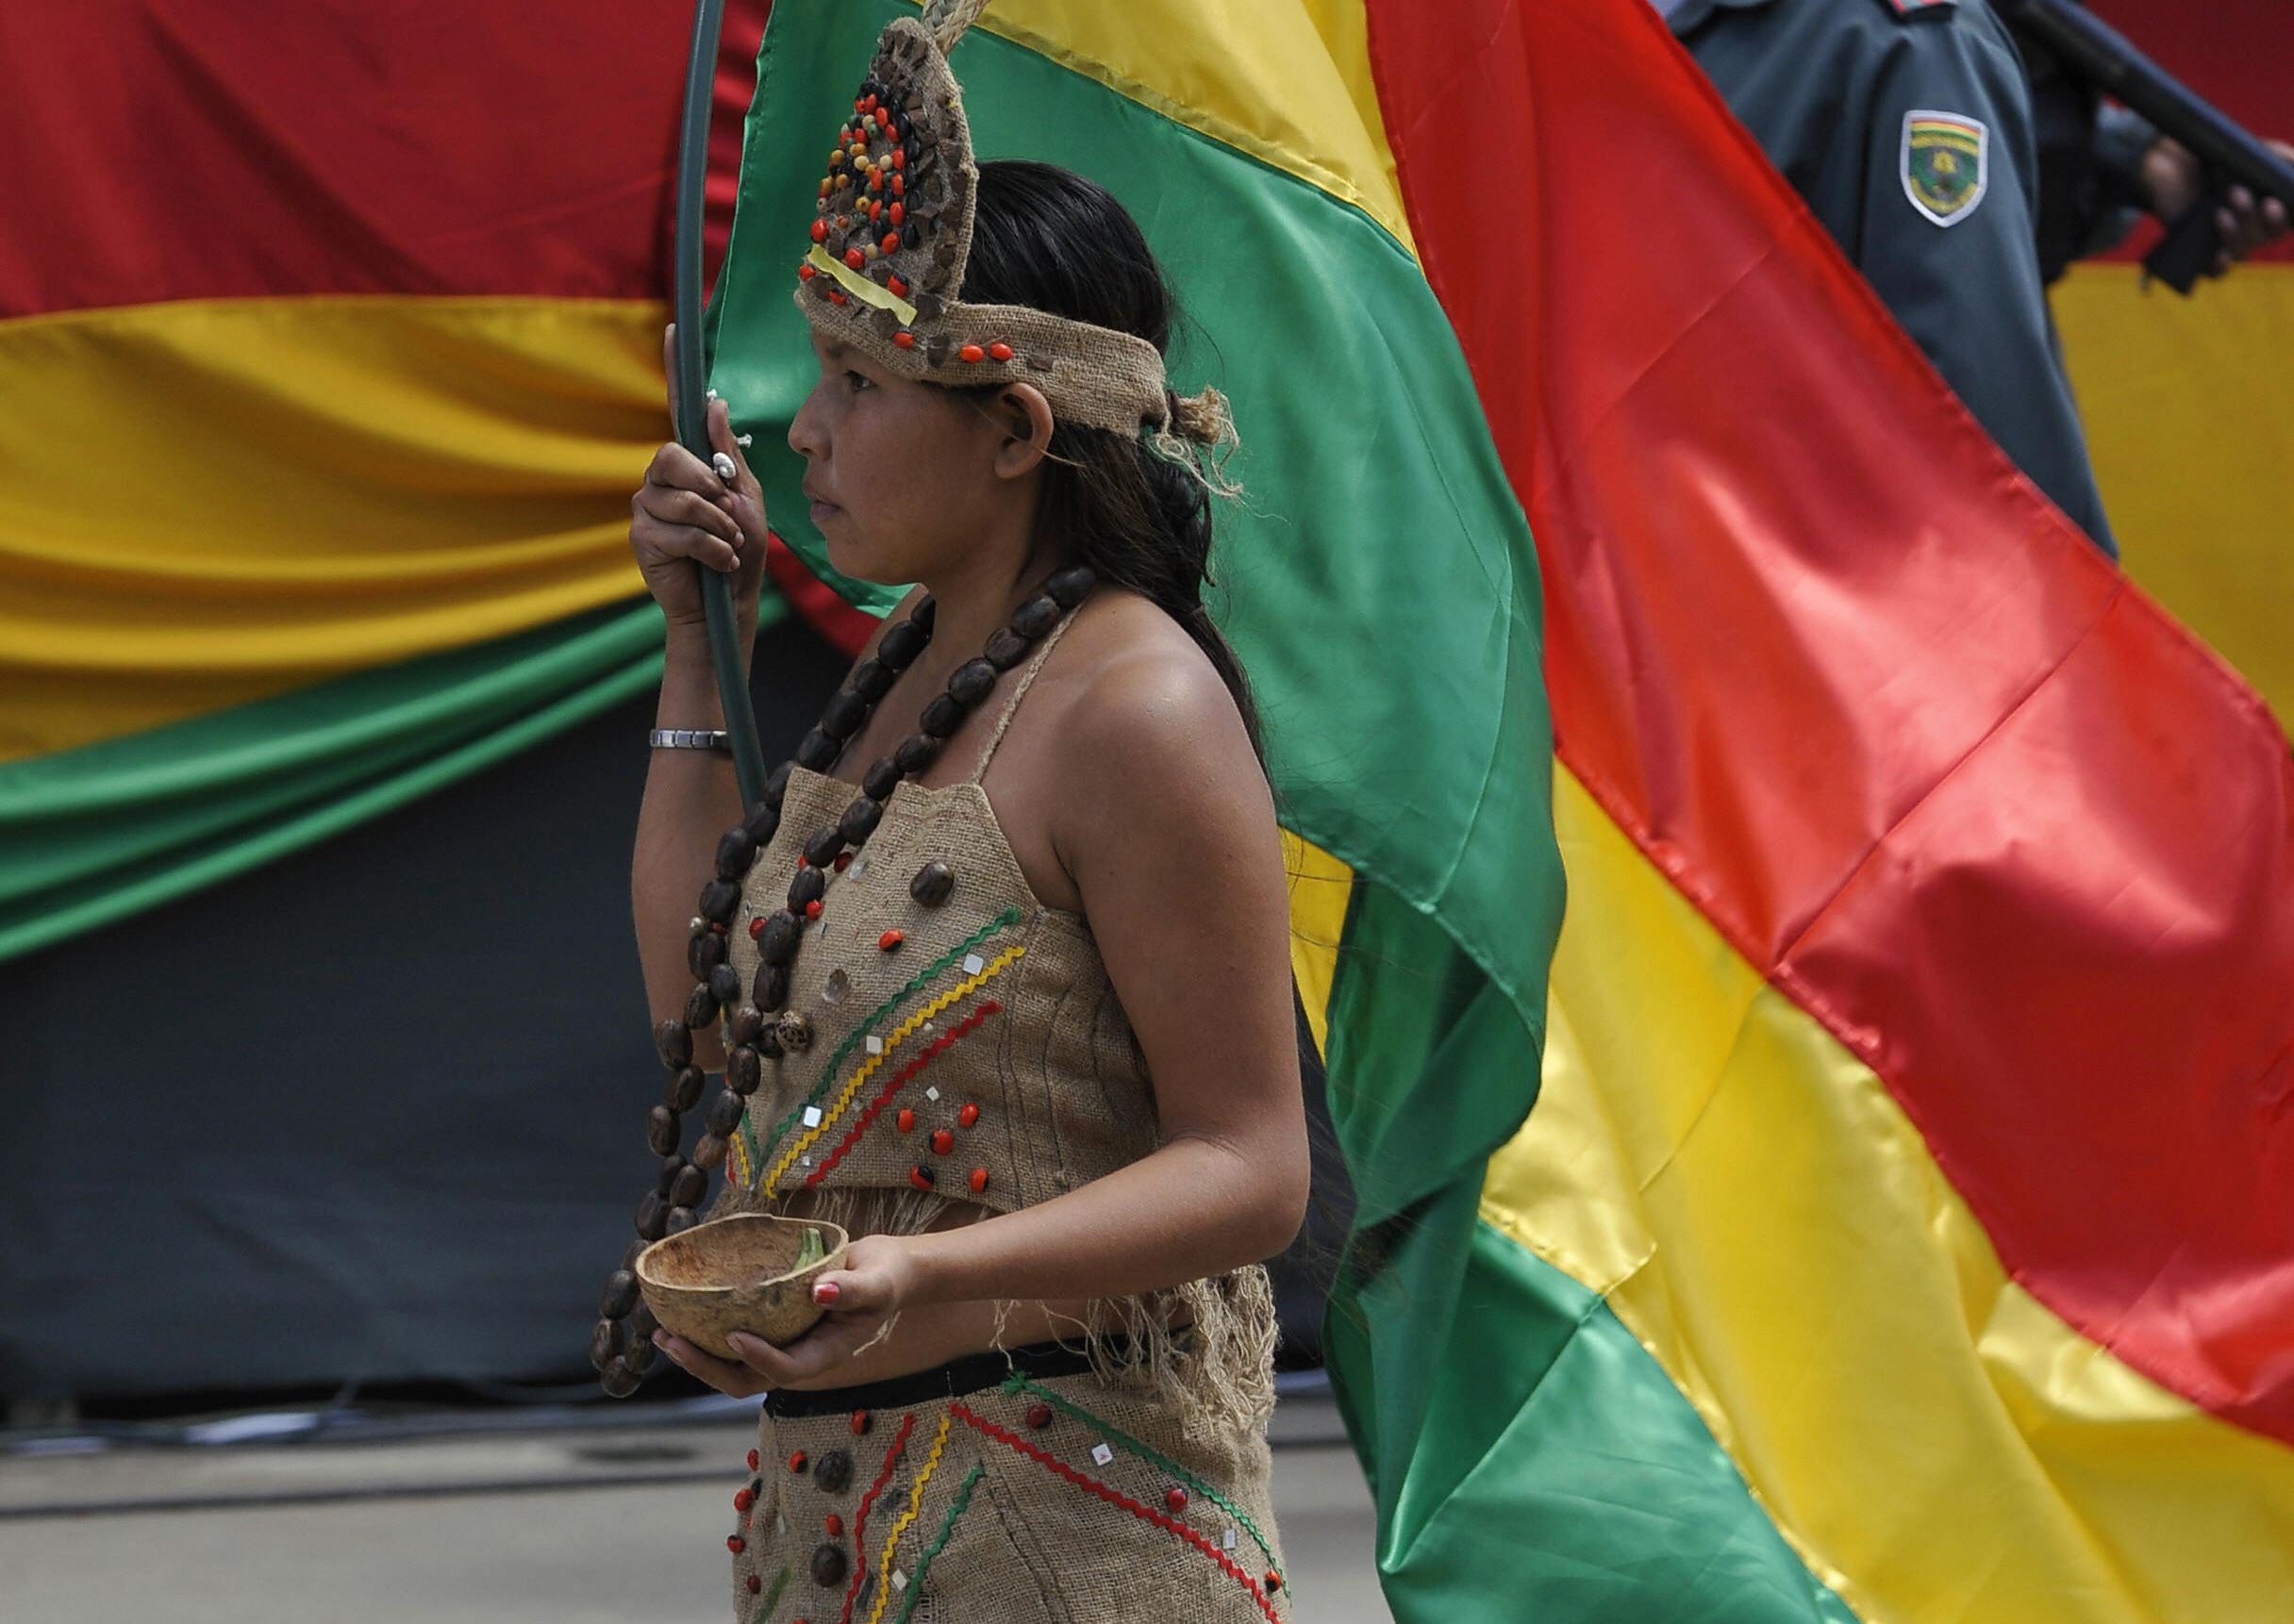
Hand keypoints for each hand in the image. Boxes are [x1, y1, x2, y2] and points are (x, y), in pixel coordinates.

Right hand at [629, 324, 769, 629]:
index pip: (678, 409)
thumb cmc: (741, 552)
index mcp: (690, 464)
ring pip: (680, 499)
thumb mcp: (746, 498)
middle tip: (729, 516)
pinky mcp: (641, 538)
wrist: (731, 605)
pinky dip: (711, 550)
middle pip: (673, 456)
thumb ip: (728, 454)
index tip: (672, 328)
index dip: (675, 369)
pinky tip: (717, 564)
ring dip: (718, 527)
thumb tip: (714, 402)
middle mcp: (661, 479)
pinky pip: (678, 531)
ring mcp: (647, 507)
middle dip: (711, 490)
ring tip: (727, 546)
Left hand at [651, 1233, 921, 1393]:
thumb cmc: (886, 1276)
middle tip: (671, 1340)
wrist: (886, 1272)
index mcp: (826, 1354)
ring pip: (734, 1370)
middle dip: (706, 1368)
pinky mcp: (773, 1331)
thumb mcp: (878, 1281)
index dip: (759, 1358)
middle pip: (747, 1381)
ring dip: (697, 1358)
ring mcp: (784, 1347)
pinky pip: (735, 1345)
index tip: (733, 1334)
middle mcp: (799, 1357)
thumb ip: (853, 1289)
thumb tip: (819, 1290)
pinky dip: (705, 1337)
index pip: (787, 1369)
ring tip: (663, 1334)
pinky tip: (682, 1317)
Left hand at [2138, 136, 2292, 276]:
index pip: (2283, 225)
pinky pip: (2216, 272)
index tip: (2271, 203)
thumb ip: (2276, 155)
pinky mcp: (2199, 253)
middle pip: (2264, 237)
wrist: (2171, 167)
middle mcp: (2250, 229)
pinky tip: (2219, 254)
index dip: (2280, 220)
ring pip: (2242, 251)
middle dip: (2253, 218)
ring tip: (2220, 210)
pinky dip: (2221, 266)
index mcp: (2267, 209)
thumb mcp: (2249, 153)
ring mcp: (2225, 243)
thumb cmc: (2215, 161)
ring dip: (2236, 233)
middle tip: (2236, 193)